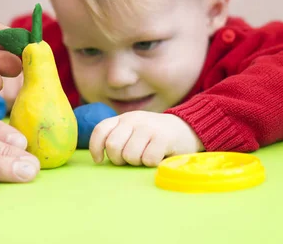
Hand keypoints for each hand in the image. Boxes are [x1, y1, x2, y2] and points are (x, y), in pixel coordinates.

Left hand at [89, 111, 203, 166]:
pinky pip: (148, 159)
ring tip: (146, 156)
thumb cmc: (154, 135)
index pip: (101, 130)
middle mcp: (133, 120)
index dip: (95, 148)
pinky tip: (158, 156)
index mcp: (123, 118)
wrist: (186, 128)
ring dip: (137, 162)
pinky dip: (152, 163)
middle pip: (113, 146)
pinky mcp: (163, 137)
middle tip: (130, 160)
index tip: (100, 160)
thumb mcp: (134, 130)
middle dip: (119, 159)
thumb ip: (118, 137)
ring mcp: (148, 127)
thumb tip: (99, 156)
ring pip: (130, 155)